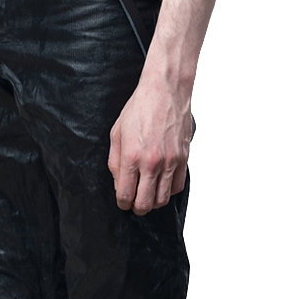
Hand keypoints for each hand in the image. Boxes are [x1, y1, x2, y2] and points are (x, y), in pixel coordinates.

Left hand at [108, 76, 190, 216]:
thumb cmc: (139, 108)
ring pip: (163, 199)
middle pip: (145, 204)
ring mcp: (170, 161)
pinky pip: (178, 187)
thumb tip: (119, 183)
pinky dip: (169, 190)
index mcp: (132, 156)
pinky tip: (162, 183)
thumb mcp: (117, 132)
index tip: (123, 201)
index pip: (125, 195)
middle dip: (137, 208)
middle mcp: (152, 162)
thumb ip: (115, 161)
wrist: (165, 90)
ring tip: (148, 194)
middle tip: (134, 203)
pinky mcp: (184, 158)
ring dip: (153, 202)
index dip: (122, 203)